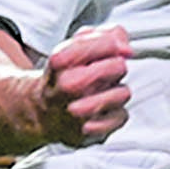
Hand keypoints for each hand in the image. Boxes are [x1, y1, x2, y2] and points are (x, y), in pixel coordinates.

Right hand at [36, 25, 130, 146]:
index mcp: (61, 59)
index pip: (108, 43)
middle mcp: (68, 85)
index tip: (112, 49)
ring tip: (100, 93)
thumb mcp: (76, 46)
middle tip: (102, 73)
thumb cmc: (65, 76)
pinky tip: (99, 111)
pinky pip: (122, 116)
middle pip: (119, 67)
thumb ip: (105, 35)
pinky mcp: (89, 132)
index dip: (114, 44)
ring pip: (123, 93)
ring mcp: (78, 112)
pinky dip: (115, 113)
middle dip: (116, 67)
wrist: (42, 112)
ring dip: (117, 92)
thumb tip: (126, 48)